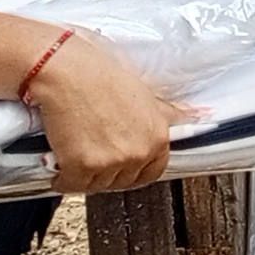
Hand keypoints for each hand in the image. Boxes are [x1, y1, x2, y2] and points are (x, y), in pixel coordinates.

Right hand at [26, 31, 175, 193]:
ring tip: (75, 149)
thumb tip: (195, 118)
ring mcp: (111, 162)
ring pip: (96, 184)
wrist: (66, 70)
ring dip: (84, 174)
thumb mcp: (144, 94)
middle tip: (91, 149)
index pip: (152, 172)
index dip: (133, 168)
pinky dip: (62, 177)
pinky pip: (70, 184)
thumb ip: (166, 114)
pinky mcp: (82, 167)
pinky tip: (59, 162)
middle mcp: (138, 152)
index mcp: (157, 137)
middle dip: (107, 170)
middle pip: (122, 180)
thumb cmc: (98, 75)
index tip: (120, 163)